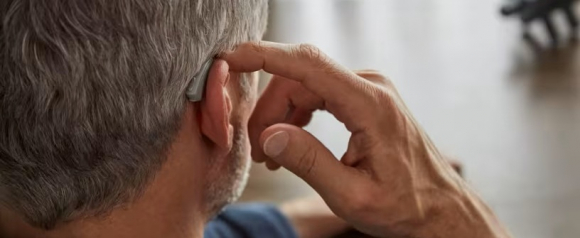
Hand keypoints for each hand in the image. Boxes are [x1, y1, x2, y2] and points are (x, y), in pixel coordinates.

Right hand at [221, 41, 511, 237]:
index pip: (307, 65)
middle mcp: (369, 87)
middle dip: (267, 110)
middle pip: (298, 79)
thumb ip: (309, 163)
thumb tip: (268, 135)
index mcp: (370, 105)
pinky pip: (319, 94)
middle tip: (255, 150)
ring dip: (280, 114)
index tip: (230, 59)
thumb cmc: (405, 205)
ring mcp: (368, 90)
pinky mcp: (364, 99)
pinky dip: (297, 114)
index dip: (263, 56)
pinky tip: (289, 141)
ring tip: (269, 154)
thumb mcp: (352, 195)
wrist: (439, 208)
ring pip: (305, 86)